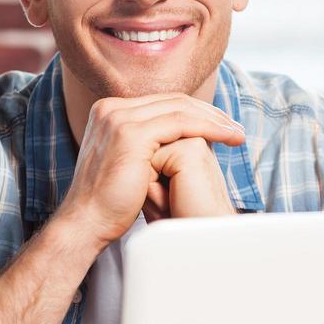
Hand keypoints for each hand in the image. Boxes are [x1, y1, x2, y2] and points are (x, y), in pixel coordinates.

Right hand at [56, 93, 244, 248]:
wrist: (87, 223)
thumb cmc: (109, 203)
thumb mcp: (125, 165)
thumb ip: (144, 147)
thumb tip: (171, 145)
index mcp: (108, 112)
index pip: (161, 103)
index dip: (194, 112)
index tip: (219, 126)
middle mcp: (111, 109)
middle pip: (172, 100)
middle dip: (209, 112)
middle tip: (233, 128)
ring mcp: (119, 118)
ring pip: (180, 108)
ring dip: (214, 120)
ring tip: (236, 135)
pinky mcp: (131, 133)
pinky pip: (181, 123)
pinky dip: (208, 128)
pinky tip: (226, 139)